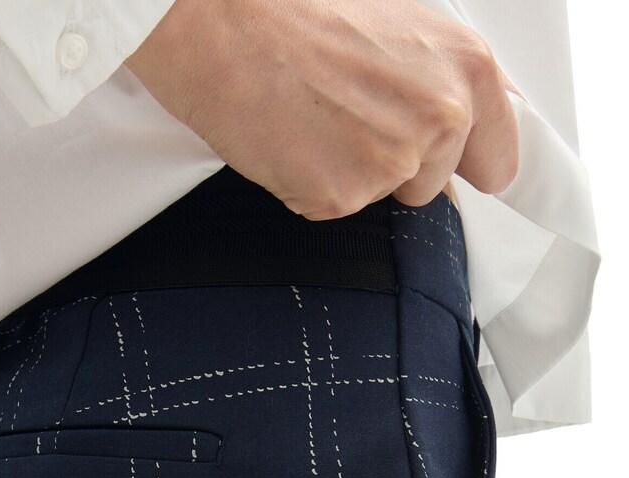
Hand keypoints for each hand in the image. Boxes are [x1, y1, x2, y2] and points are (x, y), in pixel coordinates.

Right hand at [126, 0, 519, 218]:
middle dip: (393, 164)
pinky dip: (309, 183)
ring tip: (315, 118)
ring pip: (378, 197)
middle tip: (348, 114)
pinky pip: (331, 207)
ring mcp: (391, 162)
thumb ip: (443, 81)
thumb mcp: (403, 28)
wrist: (230, 28)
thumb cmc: (303, 16)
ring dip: (348, 172)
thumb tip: (461, 124)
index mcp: (467, 70)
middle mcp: (441, 118)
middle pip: (431, 186)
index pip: (499, 161)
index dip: (468, 165)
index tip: (459, 170)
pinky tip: (292, 138)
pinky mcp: (341, 194)